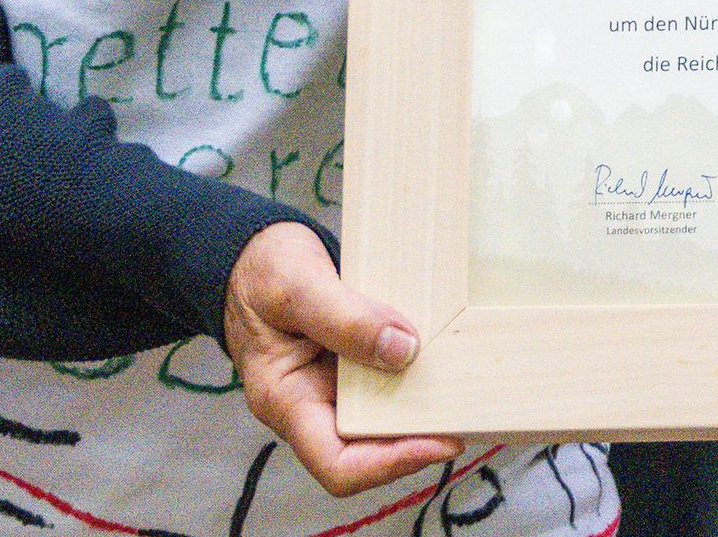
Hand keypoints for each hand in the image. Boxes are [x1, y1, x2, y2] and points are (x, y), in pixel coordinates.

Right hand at [220, 222, 461, 497]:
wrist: (248, 252)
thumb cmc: (261, 270)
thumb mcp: (297, 285)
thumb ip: (344, 318)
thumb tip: (403, 350)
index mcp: (285, 401)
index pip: (337, 464)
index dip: (391, 463)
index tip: (441, 441)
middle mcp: (311, 404)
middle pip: (369, 448)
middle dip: (418, 439)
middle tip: (469, 413)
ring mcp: (332, 386)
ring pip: (383, 418)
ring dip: (422, 409)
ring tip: (466, 390)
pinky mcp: (351, 363)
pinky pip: (387, 382)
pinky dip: (416, 377)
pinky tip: (446, 360)